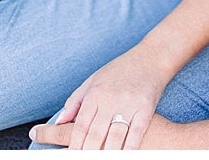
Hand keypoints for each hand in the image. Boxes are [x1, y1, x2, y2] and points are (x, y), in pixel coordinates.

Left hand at [53, 46, 171, 148]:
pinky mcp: (146, 109)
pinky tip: (123, 156)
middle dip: (87, 152)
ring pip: (115, 136)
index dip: (74, 144)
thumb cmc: (119, 71)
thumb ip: (75, 101)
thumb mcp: (93, 80)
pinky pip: (136, 133)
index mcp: (95, 92)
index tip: (69, 157)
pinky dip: (129, 148)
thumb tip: (58, 121)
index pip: (81, 124)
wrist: (150, 58)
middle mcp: (110, 99)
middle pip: (95, 133)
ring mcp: (129, 104)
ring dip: (107, 153)